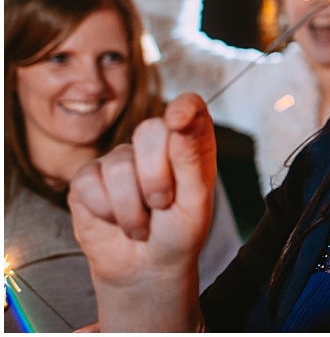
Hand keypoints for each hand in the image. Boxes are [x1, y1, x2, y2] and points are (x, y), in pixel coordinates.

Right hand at [68, 94, 214, 330]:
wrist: (146, 268)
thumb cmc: (179, 232)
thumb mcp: (196, 201)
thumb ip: (192, 158)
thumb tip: (182, 119)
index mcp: (187, 142)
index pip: (189, 107)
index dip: (183, 107)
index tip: (179, 120)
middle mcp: (153, 144)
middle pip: (149, 131)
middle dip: (156, 178)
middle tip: (162, 205)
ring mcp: (118, 158)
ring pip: (119, 167)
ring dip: (132, 208)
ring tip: (142, 224)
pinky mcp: (87, 178)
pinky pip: (90, 184)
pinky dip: (106, 212)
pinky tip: (116, 221)